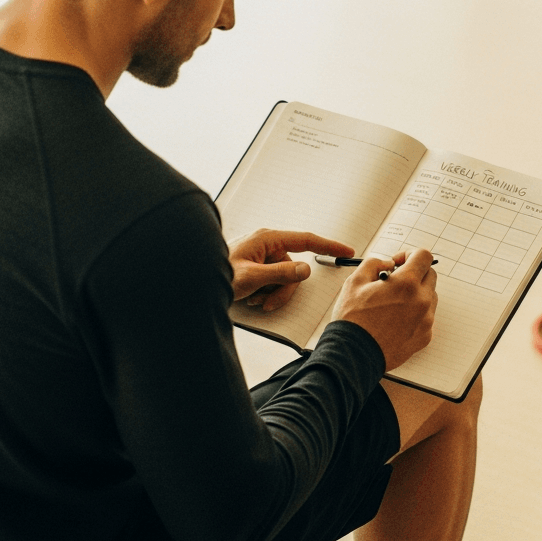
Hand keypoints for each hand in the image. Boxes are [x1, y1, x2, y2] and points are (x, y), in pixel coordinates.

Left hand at [228, 229, 353, 310]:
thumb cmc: (216, 273)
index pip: (306, 239)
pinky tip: (249, 297)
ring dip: (272, 293)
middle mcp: (267, 245)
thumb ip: (280, 274)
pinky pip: (273, 282)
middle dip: (283, 289)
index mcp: (268, 238)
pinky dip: (264, 293)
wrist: (194, 282)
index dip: (329, 246)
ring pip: (284, 279)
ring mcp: (262, 256)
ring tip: (253, 299)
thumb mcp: (251, 277)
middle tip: (266, 302)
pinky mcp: (257, 267)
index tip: (346, 251)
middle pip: (294, 269)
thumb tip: (305, 270)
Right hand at [332, 249, 436, 370]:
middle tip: (395, 281)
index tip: (399, 262)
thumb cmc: (353, 321)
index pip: (424, 256)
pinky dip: (416, 314)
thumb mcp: (355, 282)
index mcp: (406, 284)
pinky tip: (396, 320)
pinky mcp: (425, 337)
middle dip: (414, 273)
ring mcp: (426, 321)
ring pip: (430, 297)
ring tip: (394, 303)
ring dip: (416, 294)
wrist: (353, 355)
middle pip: (430, 275)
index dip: (410, 254)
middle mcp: (421, 301)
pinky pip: (426, 317)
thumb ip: (374, 264)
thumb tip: (387, 263)